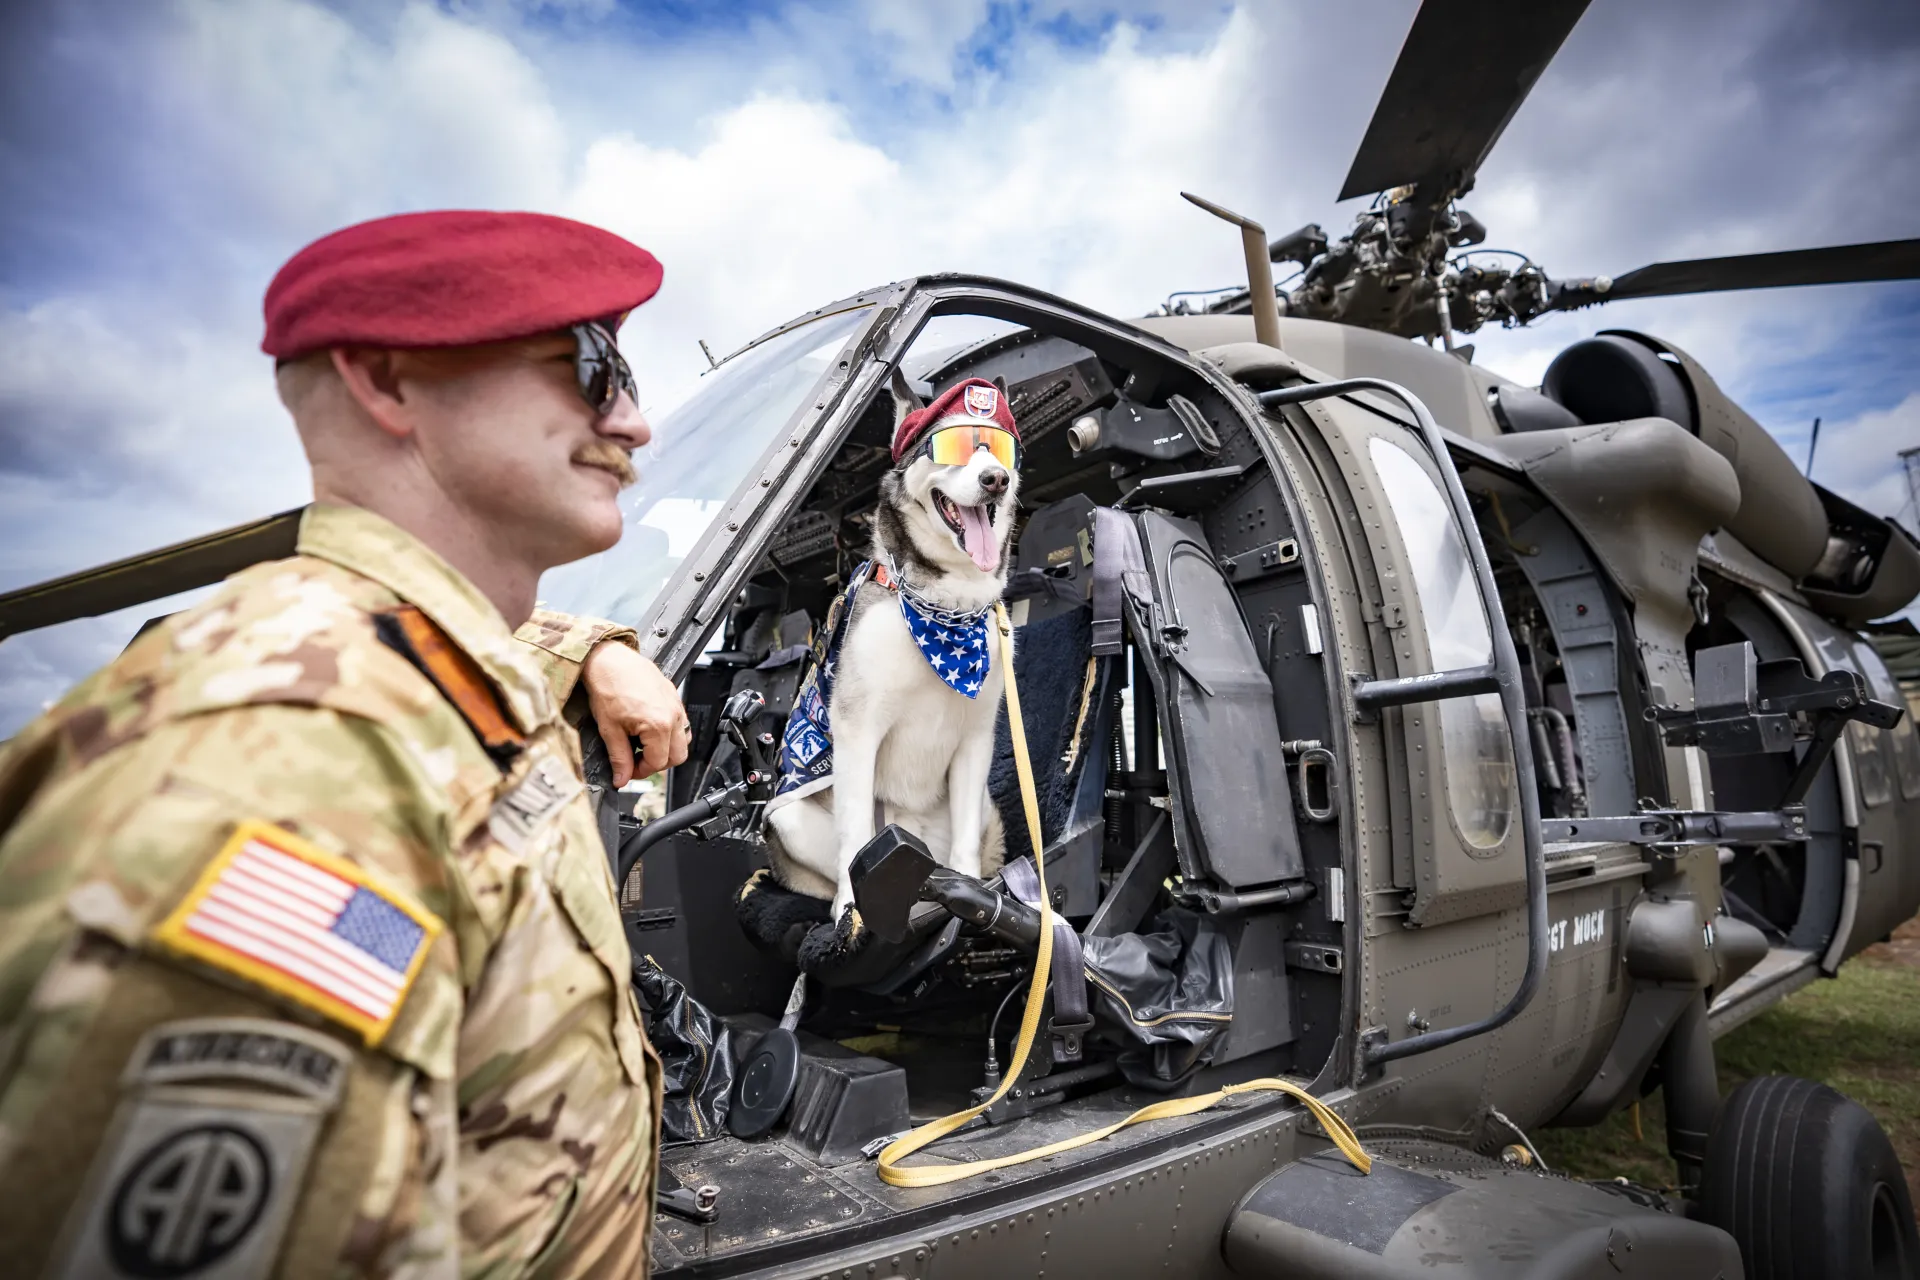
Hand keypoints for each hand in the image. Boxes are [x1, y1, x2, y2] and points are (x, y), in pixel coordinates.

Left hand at [580, 641, 689, 786]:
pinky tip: (649, 728)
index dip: (640, 772)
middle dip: (657, 763)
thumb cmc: (608, 686)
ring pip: (684, 740)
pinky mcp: (673, 696)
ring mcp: (675, 705)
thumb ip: (619, 758)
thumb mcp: (609, 729)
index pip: (658, 763)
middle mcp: (672, 715)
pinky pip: (681, 722)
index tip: (627, 770)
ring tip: (644, 744)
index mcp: (658, 725)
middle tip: (636, 760)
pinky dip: (669, 731)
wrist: (607, 660)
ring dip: (667, 748)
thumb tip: (621, 777)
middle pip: (677, 756)